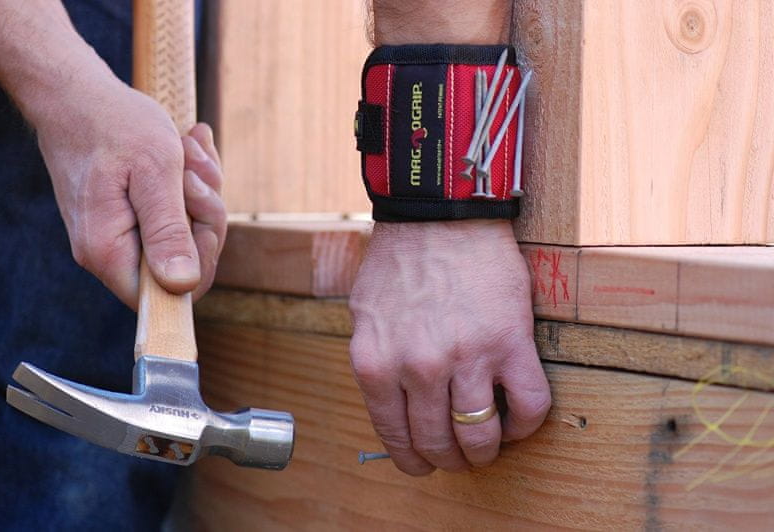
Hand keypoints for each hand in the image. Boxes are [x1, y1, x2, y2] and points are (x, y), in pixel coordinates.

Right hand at [35, 76, 226, 307]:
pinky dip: (188, 182)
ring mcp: (119, 235)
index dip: (200, 259)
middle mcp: (110, 253)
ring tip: (189, 147)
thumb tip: (181, 286)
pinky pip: (174, 213)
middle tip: (195, 168)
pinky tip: (188, 149)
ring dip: (199, 189)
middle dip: (204, 212)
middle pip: (184, 262)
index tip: (201, 210)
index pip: (169, 295)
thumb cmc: (113, 125)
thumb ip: (167, 231)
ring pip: (184, 232)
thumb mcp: (155, 173)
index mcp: (109, 253)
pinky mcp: (128, 217)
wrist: (76, 93)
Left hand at [349, 220, 550, 474]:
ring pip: (481, 436)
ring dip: (485, 451)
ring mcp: (466, 358)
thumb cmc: (401, 260)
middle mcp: (418, 368)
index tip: (424, 465)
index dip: (413, 460)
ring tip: (489, 447)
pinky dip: (525, 425)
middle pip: (438, 443)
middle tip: (459, 459)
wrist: (441, 215)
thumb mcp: (365, 315)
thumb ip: (376, 364)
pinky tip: (517, 419)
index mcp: (376, 364)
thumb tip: (391, 404)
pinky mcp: (510, 343)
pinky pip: (529, 406)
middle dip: (449, 461)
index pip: (395, 437)